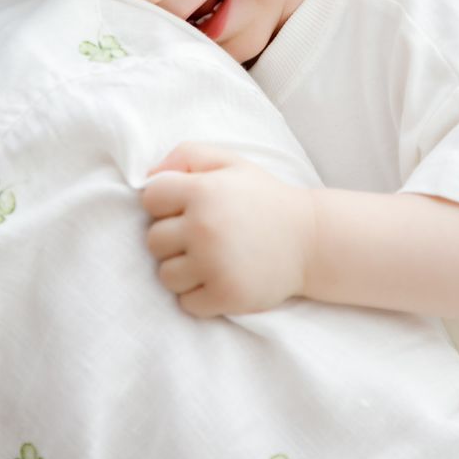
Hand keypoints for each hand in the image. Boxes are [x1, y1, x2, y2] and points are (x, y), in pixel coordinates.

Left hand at [141, 143, 314, 317]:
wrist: (311, 240)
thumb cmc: (264, 199)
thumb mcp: (231, 163)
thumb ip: (187, 155)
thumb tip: (147, 175)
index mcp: (203, 191)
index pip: (150, 199)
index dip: (165, 204)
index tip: (188, 209)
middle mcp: (204, 227)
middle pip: (153, 241)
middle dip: (173, 240)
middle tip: (204, 237)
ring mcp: (215, 264)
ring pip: (166, 276)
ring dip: (184, 271)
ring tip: (211, 260)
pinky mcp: (226, 295)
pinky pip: (187, 303)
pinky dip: (200, 296)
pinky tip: (221, 279)